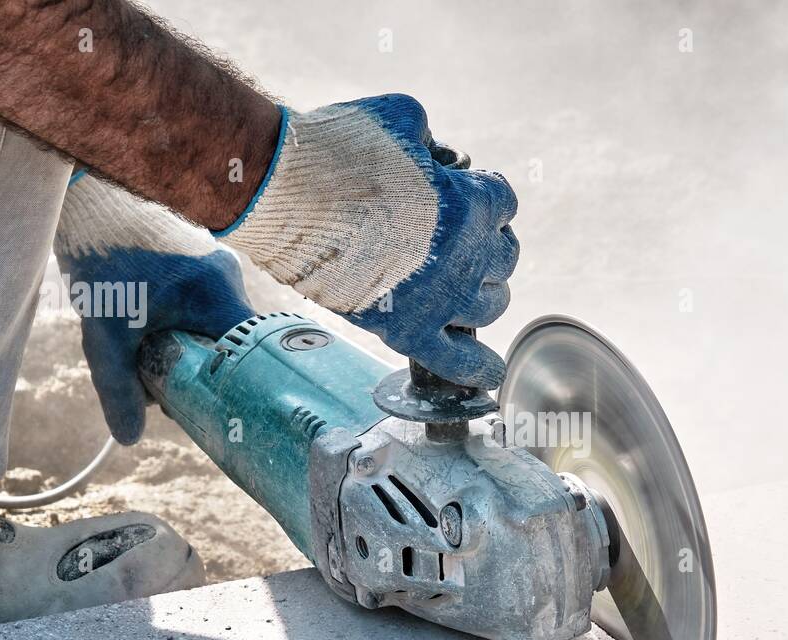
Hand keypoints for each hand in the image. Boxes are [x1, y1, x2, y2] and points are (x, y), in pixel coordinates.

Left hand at [54, 176, 255, 443]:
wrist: (85, 196)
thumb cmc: (99, 261)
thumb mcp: (105, 335)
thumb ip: (119, 388)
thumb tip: (129, 439)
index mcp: (217, 296)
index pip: (249, 354)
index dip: (232, 385)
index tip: (209, 403)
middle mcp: (228, 276)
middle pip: (230, 341)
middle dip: (200, 367)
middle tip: (163, 383)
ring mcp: (217, 261)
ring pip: (214, 321)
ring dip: (187, 341)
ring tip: (147, 346)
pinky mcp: (201, 254)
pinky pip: (204, 300)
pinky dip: (182, 318)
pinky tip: (148, 320)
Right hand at [219, 94, 518, 388]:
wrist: (282, 193)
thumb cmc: (337, 149)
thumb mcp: (402, 118)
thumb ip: (434, 141)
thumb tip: (440, 160)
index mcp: (470, 204)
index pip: (504, 203)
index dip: (486, 196)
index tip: (467, 194)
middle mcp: (466, 257)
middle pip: (504, 259)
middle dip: (487, 244)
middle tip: (461, 240)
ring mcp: (439, 299)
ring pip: (490, 306)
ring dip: (482, 293)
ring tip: (463, 286)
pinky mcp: (406, 330)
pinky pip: (456, 361)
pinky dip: (477, 368)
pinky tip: (490, 373)